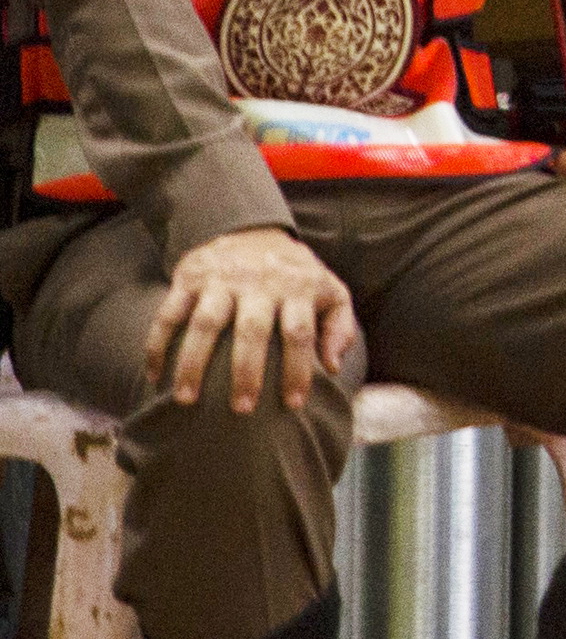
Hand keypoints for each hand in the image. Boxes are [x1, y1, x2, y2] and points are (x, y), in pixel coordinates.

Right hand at [144, 227, 357, 416]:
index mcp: (297, 287)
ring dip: (193, 364)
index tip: (293, 404)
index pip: (299, 332)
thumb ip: (339, 326)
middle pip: (252, 331)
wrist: (250, 229)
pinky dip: (157, 344)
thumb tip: (334, 367)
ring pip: (205, 324)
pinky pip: (168, 314)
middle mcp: (259, 283)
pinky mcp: (189, 278)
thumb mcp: (328, 289)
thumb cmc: (294, 274)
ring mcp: (222, 280)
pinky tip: (154, 376)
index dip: (297, 369)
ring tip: (186, 399)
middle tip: (242, 410)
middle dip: (246, 372)